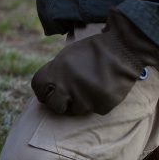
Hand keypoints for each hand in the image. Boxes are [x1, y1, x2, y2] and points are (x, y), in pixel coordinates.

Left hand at [31, 9, 157, 114]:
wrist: (121, 49)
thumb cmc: (92, 51)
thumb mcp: (66, 56)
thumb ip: (55, 72)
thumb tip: (48, 88)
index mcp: (55, 71)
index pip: (38, 89)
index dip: (43, 92)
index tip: (48, 93)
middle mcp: (66, 86)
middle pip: (54, 105)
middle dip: (59, 102)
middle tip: (66, 98)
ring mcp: (84, 98)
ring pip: (75, 110)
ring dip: (80, 102)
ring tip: (88, 89)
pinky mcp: (102, 105)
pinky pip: (95, 110)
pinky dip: (97, 102)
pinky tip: (102, 90)